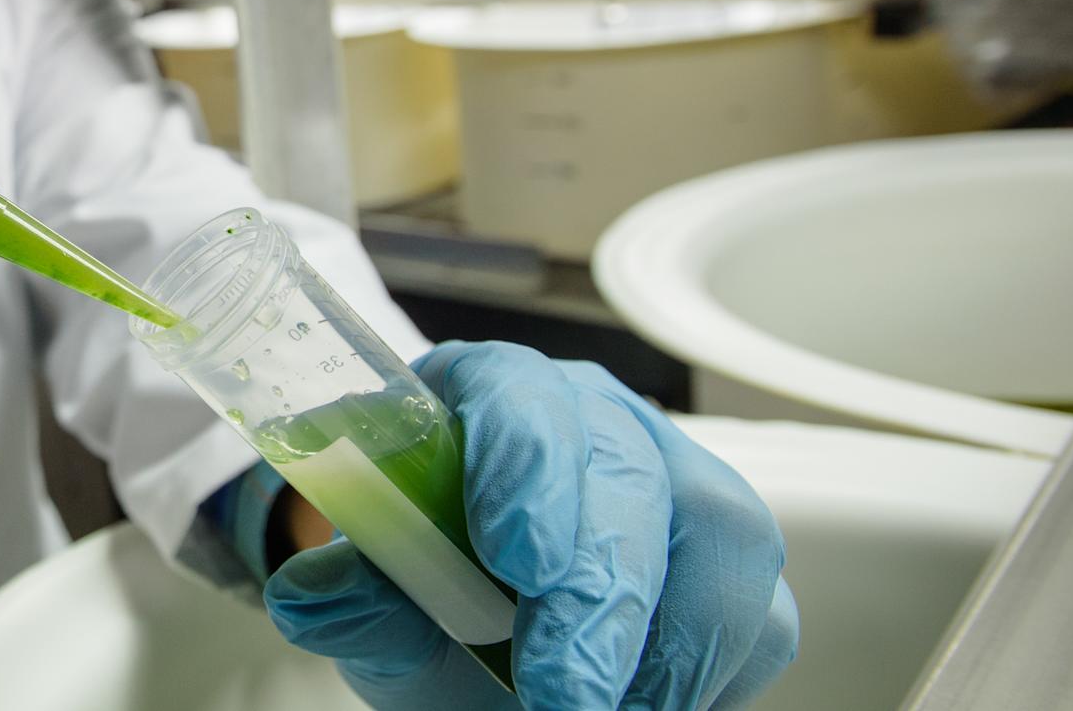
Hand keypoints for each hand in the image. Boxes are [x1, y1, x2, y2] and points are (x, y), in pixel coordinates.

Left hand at [265, 342, 797, 709]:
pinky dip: (705, 673)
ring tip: (606, 709)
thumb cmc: (423, 592)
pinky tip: (641, 704)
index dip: (526, 464)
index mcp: (491, 397)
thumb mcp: (375, 601)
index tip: (517, 561)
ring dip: (671, 643)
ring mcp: (676, 484)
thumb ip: (353, 600)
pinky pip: (758, 610)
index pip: (517, 393)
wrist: (476, 631)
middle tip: (567, 691)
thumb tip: (314, 598)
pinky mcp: (730, 561)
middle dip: (603, 590)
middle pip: (632, 472)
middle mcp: (595, 424)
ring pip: (721, 534)